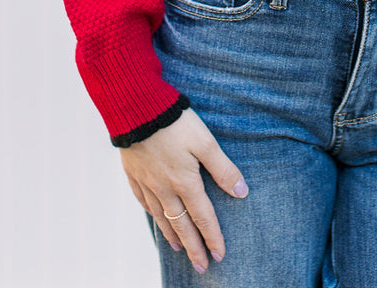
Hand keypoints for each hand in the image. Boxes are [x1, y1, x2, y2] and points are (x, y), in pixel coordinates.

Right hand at [119, 107, 248, 272]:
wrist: (137, 109)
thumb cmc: (176, 123)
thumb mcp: (206, 142)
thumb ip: (223, 168)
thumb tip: (242, 192)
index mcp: (185, 182)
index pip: (203, 217)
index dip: (212, 237)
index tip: (220, 255)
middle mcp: (165, 188)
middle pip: (181, 225)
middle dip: (193, 248)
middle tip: (202, 267)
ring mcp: (147, 183)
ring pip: (161, 217)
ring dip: (172, 236)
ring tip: (180, 250)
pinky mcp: (134, 174)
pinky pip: (144, 202)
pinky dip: (152, 215)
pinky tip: (156, 219)